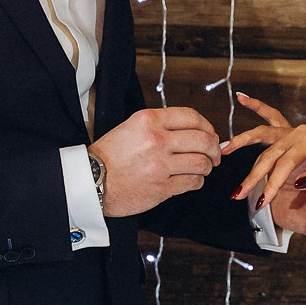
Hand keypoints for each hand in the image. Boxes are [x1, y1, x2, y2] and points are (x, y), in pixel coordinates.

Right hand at [92, 106, 221, 216]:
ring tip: (203, 168)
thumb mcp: (132, 128)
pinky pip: (193, 182)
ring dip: (207, 166)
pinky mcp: (162, 188)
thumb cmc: (111, 155)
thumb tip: (198, 132)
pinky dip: (198, 181)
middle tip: (215, 154)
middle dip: (215, 148)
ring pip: (202, 162)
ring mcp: (160, 165)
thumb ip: (161, 126)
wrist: (91, 181)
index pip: (191, 117)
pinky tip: (191, 180)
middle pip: (203, 139)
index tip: (211, 134)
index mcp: (148, 120)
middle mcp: (156, 140)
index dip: (208, 126)